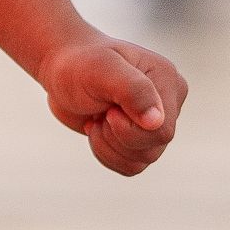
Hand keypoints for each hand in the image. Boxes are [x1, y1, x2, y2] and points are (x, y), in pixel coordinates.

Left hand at [39, 35, 186, 177]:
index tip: (108, 109)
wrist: (61, 69)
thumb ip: (133, 91)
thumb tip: (157, 122)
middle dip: (116, 137)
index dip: (129, 130)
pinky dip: (107, 154)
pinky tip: (97, 129)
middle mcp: (167, 103)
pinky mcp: (138, 138)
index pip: (163, 130)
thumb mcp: (102, 69)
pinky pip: (131, 165)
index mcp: (168, 81)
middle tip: (101, 113)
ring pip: (142, 160)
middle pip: (153, 149)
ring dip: (108, 146)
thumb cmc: (80, 64)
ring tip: (97, 119)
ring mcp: (154, 123)